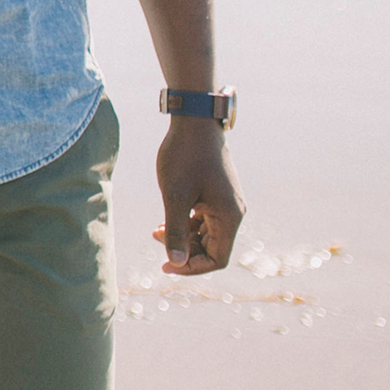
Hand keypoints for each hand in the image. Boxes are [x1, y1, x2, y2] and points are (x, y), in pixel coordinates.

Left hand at [153, 118, 242, 274]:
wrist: (194, 122)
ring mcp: (226, 203)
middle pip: (213, 249)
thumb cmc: (184, 156)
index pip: (217, 259)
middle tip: (156, 242)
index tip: (165, 266)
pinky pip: (203, 220)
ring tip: (156, 231)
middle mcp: (233, 213)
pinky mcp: (216, 194)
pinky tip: (163, 222)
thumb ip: (175, 231)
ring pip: (206, 235)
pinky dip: (185, 224)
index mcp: (230, 217)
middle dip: (185, 251)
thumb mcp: (174, 195)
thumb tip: (176, 263)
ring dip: (183, 238)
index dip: (192, 268)